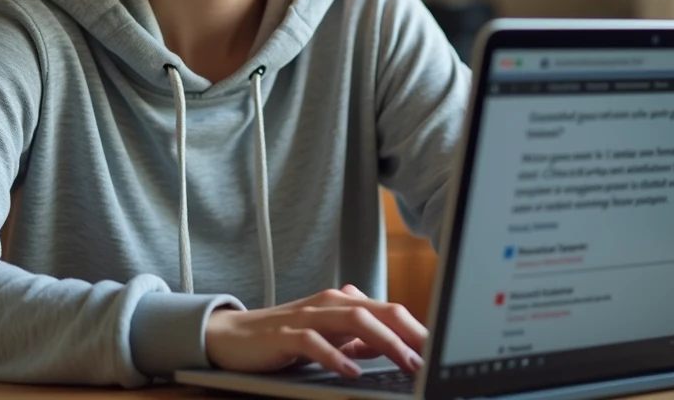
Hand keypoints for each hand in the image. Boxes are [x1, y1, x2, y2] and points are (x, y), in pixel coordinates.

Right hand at [204, 284, 427, 377]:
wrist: (232, 336)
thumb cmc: (285, 337)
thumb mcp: (329, 338)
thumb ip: (358, 340)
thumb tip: (393, 349)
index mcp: (344, 302)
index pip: (390, 311)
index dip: (418, 330)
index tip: (441, 350)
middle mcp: (330, 302)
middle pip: (379, 311)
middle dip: (411, 333)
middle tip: (434, 356)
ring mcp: (308, 316)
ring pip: (354, 321)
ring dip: (385, 342)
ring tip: (407, 363)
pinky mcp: (286, 333)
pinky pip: (315, 341)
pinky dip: (336, 355)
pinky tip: (352, 370)